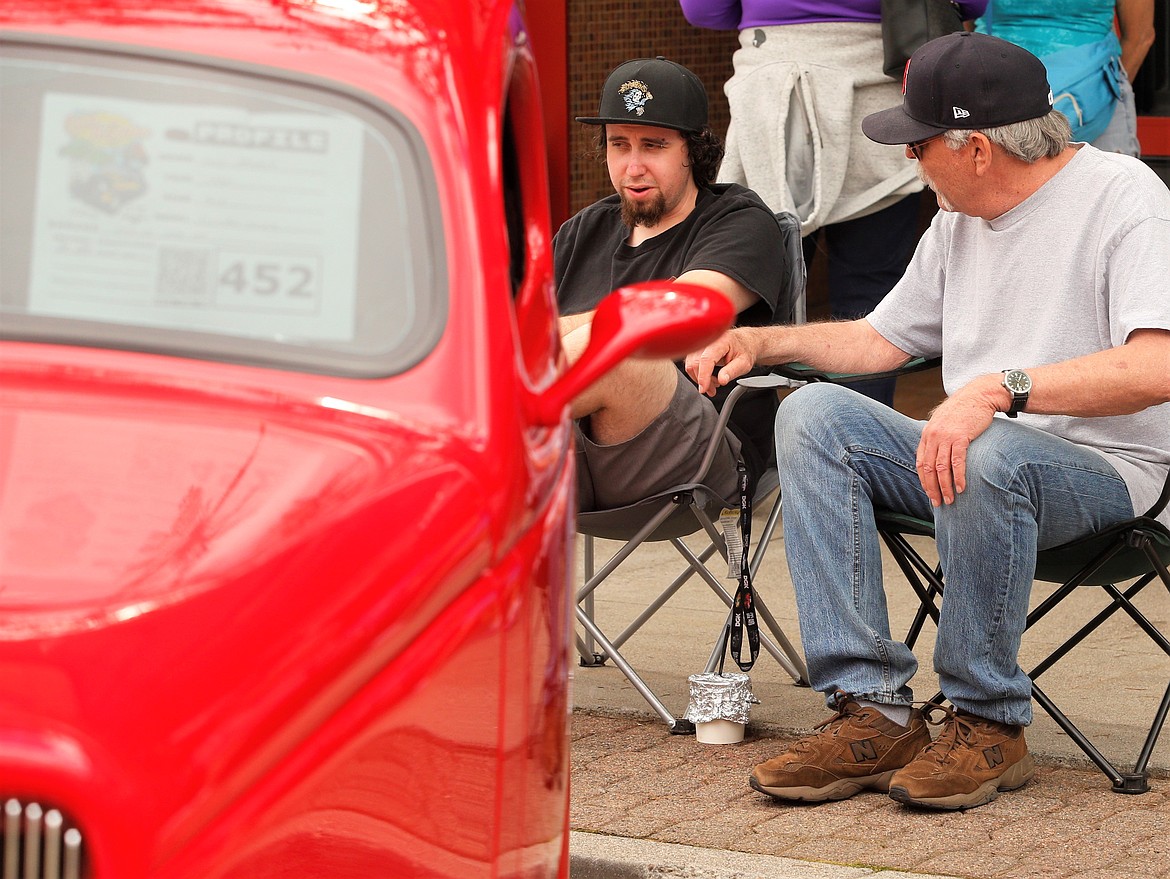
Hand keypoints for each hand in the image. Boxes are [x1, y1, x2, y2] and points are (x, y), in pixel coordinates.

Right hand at [685, 328, 757, 395]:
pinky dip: (698, 374)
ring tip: (713, 383)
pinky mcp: (696, 349)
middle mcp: (708, 339)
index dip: (703, 376)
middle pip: (696, 363)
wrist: (743, 343)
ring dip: (699, 378)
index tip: (704, 389)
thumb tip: (722, 381)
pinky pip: (691, 363)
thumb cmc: (744, 351)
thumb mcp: (744, 363)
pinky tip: (709, 378)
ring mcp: (701, 343)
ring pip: (691, 364)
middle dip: (702, 380)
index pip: (706, 359)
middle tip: (712, 390)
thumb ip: (733, 371)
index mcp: (721, 341)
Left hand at [916, 377, 1002, 505]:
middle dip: (932, 488)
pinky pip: (957, 462)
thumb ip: (937, 437)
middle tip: (937, 502)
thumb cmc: (963, 410)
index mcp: (927, 434)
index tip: (929, 493)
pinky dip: (958, 477)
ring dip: (945, 487)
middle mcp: (933, 436)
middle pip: (929, 468)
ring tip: (950, 499)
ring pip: (942, 468)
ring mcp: (946, 437)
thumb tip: (935, 455)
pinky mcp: (961, 437)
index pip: (921, 463)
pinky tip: (961, 487)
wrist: (978, 395)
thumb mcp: (943, 422)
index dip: (924, 480)